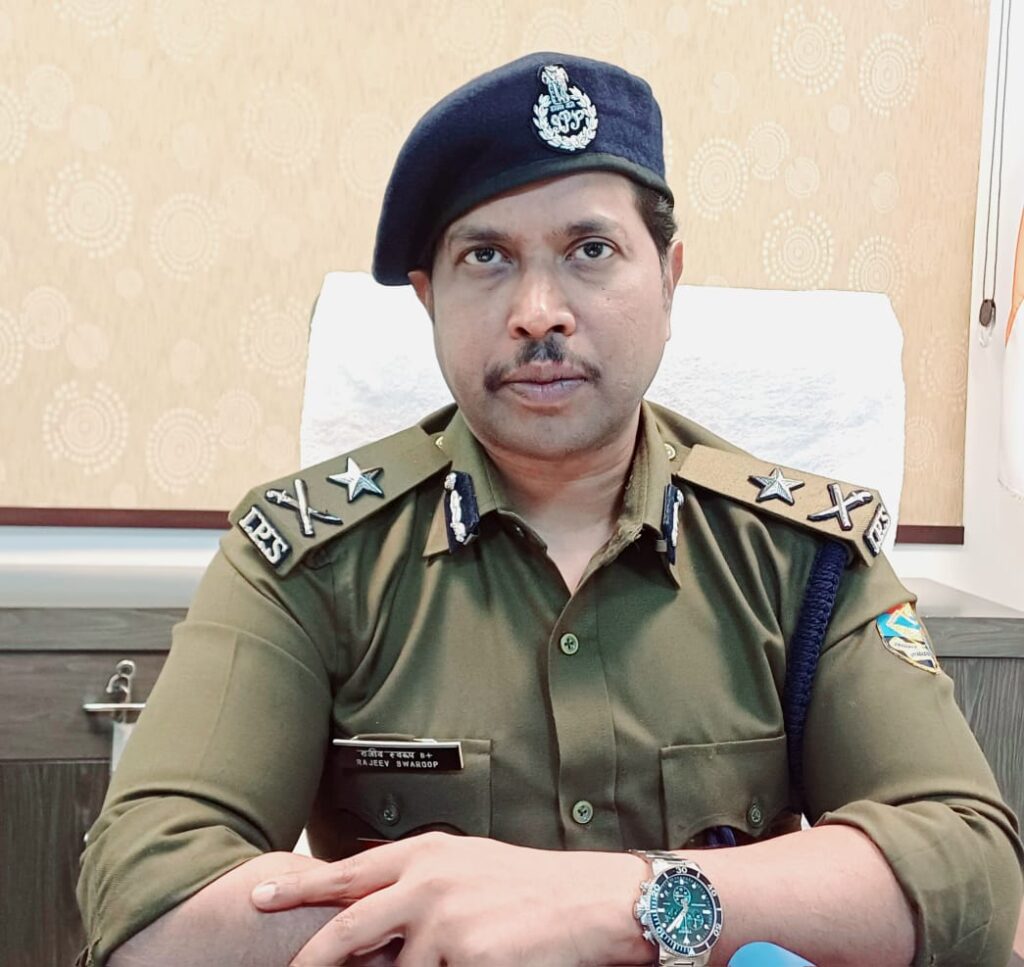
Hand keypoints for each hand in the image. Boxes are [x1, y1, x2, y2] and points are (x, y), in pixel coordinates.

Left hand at [250, 832, 652, 965]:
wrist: (594, 901)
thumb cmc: (535, 887)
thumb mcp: (468, 869)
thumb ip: (419, 883)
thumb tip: (377, 909)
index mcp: (426, 854)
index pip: (347, 872)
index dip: (300, 888)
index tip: (259, 896)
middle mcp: (427, 881)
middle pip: (347, 930)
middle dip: (313, 961)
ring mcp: (444, 920)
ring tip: (465, 951)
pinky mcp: (466, 956)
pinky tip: (485, 958)